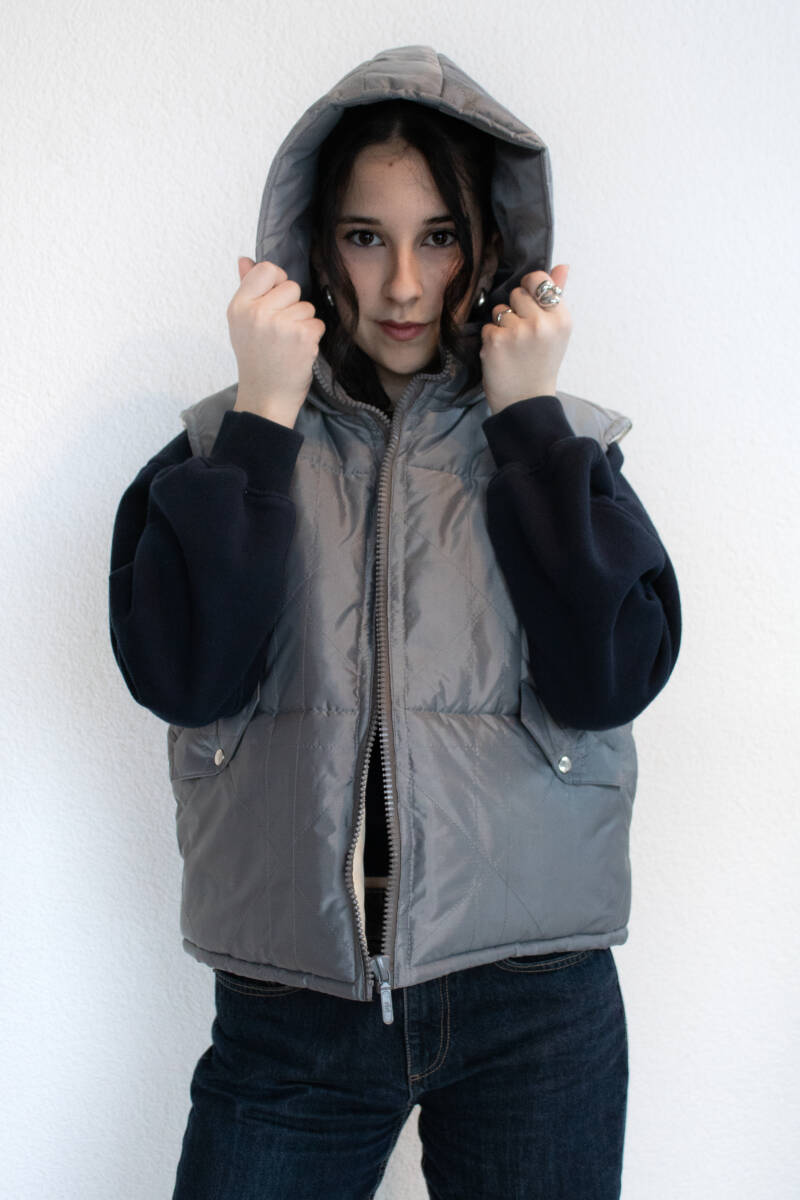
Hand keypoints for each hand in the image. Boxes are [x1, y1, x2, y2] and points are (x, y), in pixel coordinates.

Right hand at [228, 257, 326, 427]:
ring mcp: (280, 325)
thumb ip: (246, 289)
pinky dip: (313, 338)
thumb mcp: (242, 324)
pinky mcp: (302, 337)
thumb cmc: (256, 361)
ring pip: (307, 306)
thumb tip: (245, 259)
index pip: (266, 269)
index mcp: (239, 306)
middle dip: (292, 307)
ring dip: (303, 324)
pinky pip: (317, 323)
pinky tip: (298, 352)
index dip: (277, 282)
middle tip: (280, 332)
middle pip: (291, 287)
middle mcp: (257, 313)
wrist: (266, 398)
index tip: (276, 301)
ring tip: (287, 344)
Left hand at [479, 265, 571, 413]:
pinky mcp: (496, 341)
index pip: (538, 279)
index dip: (529, 289)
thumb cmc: (541, 364)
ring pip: (499, 309)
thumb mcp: (556, 331)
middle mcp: (542, 323)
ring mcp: (518, 332)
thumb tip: (562, 267)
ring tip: (513, 346)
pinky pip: (488, 326)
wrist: (526, 400)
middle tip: (523, 336)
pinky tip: (502, 355)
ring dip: (502, 325)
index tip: (529, 306)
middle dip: (516, 310)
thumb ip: (557, 296)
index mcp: (561, 318)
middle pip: (516, 293)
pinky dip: (491, 340)